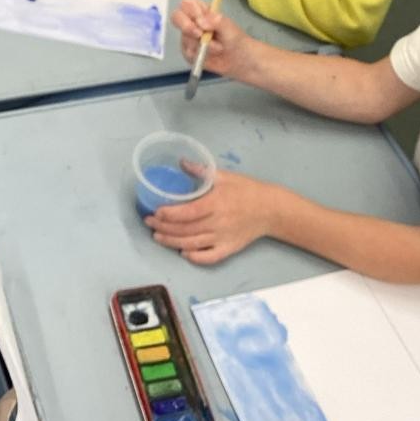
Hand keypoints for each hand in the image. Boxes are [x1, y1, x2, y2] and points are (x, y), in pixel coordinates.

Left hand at [147, 169, 280, 263]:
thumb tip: (181, 162)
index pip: (188, 212)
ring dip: (172, 242)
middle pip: (185, 229)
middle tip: (149, 223)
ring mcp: (223, 238)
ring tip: (158, 237)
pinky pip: (208, 258)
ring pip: (192, 244)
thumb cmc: (247, 190)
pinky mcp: (228, 249)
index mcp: (217, 202)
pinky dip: (194, 257)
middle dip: (163, 228)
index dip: (169, 214)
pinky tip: (183, 252)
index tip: (156, 212)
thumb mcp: (225, 176)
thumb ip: (201, 171)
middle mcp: (218, 223)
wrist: (270, 209)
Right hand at [170, 0, 253, 79]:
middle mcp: (191, 22)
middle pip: (176, 17)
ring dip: (203, 44)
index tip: (201, 18)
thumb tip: (200, 22)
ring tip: (219, 47)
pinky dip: (201, 54)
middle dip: (187, 26)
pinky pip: (188, 52)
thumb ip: (216, 21)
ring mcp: (188, 37)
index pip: (187, 4)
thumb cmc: (234, 38)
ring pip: (185, 37)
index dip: (191, 10)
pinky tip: (211, 54)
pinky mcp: (188, 52)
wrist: (238, 59)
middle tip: (199, 34)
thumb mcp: (229, 27)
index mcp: (201, 11)